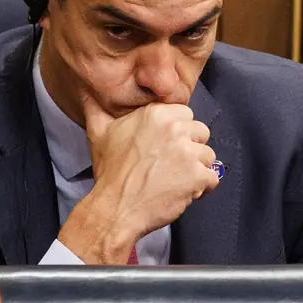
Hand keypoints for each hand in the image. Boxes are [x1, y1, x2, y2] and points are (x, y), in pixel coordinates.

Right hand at [57, 94, 219, 263]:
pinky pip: (212, 178)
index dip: (177, 133)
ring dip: (196, 169)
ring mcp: (188, 152)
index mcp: (155, 114)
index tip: (165, 148)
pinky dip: (202, 188)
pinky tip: (183, 192)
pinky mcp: (197, 175)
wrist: (115, 209)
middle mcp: (174, 128)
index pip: (185, 114)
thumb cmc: (110, 175)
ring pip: (207, 156)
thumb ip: (98, 110)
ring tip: (175, 180)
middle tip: (169, 166)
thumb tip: (89, 94)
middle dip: (189, 149)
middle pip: (200, 132)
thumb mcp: (99, 135)